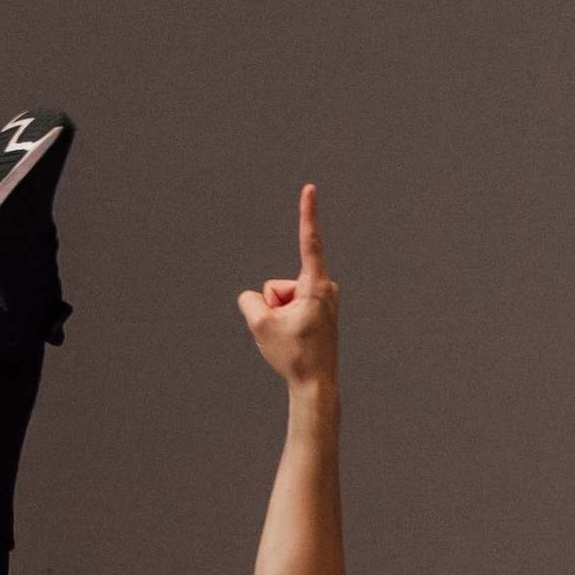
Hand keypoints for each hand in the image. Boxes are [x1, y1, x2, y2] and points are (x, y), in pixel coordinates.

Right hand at [236, 183, 337, 389]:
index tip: (310, 188)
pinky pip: (289, 308)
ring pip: (282, 299)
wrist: (315, 386)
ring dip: (279, 317)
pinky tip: (296, 340)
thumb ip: (249, 300)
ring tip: (293, 339)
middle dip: (273, 307)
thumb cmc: (293, 356)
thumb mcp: (259, 325)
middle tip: (288, 334)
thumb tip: (256, 299)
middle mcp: (325, 287)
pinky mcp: (320, 310)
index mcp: (316, 285)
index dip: (307, 213)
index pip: (309, 241)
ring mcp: (323, 300)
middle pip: (277, 286)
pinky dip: (285, 322)